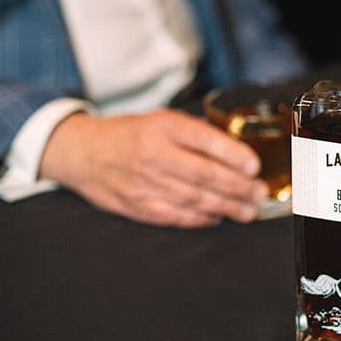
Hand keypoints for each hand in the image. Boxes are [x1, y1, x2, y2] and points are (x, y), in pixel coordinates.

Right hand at [40, 110, 268, 227]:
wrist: (80, 152)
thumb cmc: (130, 135)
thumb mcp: (161, 120)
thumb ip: (195, 134)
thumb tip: (238, 154)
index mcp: (161, 126)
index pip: (203, 139)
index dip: (232, 154)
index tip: (254, 166)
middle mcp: (151, 153)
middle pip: (203, 174)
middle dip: (238, 187)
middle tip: (260, 194)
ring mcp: (141, 182)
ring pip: (193, 199)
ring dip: (226, 207)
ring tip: (248, 211)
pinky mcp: (135, 206)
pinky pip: (174, 216)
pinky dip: (200, 219)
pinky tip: (218, 218)